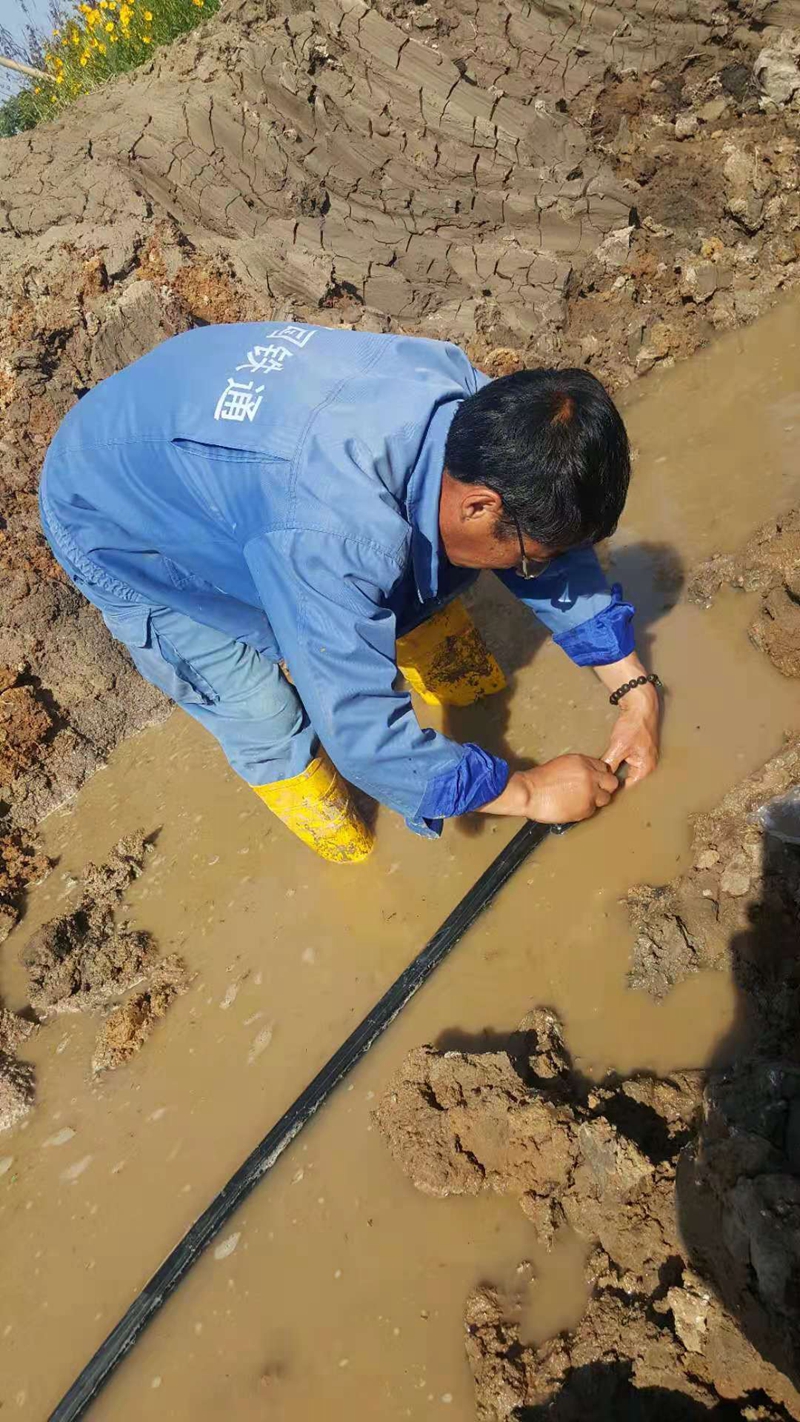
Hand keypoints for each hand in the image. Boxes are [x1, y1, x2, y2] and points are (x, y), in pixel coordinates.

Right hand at [480, 755, 619, 823]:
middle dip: (605, 788)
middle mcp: (590, 776)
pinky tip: (572, 807)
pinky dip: (584, 810)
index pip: (604, 768)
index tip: (596, 781)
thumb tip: (590, 775)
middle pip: (612, 783)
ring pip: (605, 799)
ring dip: (596, 801)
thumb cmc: (540, 779)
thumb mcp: (563, 764)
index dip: (600, 776)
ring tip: (580, 801)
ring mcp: (590, 793)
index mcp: (583, 762)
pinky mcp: (585, 809)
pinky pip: (592, 811)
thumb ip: (580, 768)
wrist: (529, 793)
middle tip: (595, 792)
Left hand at [602, 683, 659, 785]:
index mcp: (645, 768)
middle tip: (598, 778)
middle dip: (613, 777)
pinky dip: (617, 759)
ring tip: (601, 769)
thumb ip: (610, 763)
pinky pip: (626, 759)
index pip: (627, 786)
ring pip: (625, 768)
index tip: (600, 785)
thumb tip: (600, 775)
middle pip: (626, 778)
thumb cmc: (634, 726)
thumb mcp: (618, 747)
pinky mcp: (638, 749)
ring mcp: (643, 757)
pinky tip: (608, 758)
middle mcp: (647, 765)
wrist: (641, 706)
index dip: (613, 786)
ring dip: (614, 767)